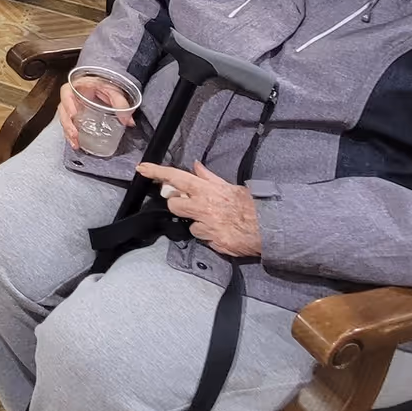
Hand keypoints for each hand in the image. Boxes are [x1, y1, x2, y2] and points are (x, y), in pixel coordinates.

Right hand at [56, 79, 135, 150]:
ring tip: (75, 143)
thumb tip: (128, 121)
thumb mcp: (113, 90)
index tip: (73, 114)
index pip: (66, 92)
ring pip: (64, 119)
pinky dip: (70, 135)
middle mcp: (72, 97)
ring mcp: (72, 106)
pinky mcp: (74, 115)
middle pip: (62, 109)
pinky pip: (68, 125)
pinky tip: (76, 144)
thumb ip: (121, 103)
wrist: (105, 84)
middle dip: (67, 123)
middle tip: (75, 134)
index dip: (67, 103)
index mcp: (78, 86)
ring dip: (68, 132)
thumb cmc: (106, 84)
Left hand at [138, 161, 262, 256]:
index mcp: (206, 190)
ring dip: (198, 224)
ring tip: (215, 221)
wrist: (270, 227)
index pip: (176, 178)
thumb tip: (196, 167)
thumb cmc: (251, 205)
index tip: (141, 168)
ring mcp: (207, 226)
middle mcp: (203, 207)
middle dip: (179, 206)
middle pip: (174, 205)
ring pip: (189, 225)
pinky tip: (221, 232)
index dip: (157, 172)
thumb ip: (210, 179)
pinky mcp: (214, 242)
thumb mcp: (230, 186)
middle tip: (192, 206)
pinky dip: (210, 236)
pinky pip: (204, 239)